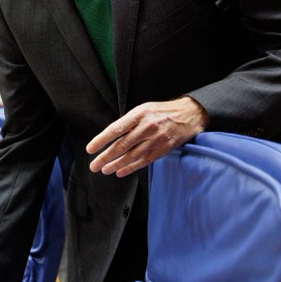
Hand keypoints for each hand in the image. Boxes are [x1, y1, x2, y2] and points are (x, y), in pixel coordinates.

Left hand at [87, 96, 208, 176]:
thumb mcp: (144, 109)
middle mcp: (147, 126)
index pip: (116, 129)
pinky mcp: (164, 148)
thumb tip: (111, 137)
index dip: (101, 140)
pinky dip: (131, 168)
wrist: (190, 114)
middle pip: (122, 145)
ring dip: (116, 165)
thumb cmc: (162, 111)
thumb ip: (129, 122)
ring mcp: (156, 138)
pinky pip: (144, 161)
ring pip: (132, 155)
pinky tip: (120, 172)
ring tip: (104, 170)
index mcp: (139, 114)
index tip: (90, 149)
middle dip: (105, 157)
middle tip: (93, 166)